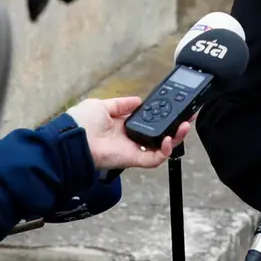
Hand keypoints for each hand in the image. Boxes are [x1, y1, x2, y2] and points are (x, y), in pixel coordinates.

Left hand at [65, 96, 190, 170]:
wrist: (72, 140)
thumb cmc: (81, 123)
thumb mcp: (102, 105)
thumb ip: (121, 104)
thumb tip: (138, 100)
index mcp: (122, 125)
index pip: (148, 121)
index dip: (162, 115)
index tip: (175, 107)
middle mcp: (130, 138)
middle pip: (159, 134)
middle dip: (175, 126)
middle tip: (188, 117)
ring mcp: (133, 149)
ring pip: (161, 147)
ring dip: (175, 137)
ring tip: (184, 126)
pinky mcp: (133, 159)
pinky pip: (154, 158)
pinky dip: (165, 150)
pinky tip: (169, 139)